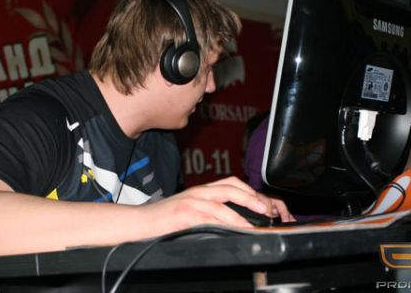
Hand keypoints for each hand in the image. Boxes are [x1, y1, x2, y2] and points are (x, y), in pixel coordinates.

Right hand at [140, 176, 293, 234]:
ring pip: (225, 195)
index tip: (268, 204)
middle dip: (254, 195)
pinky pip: (212, 213)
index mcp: (202, 191)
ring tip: (261, 215)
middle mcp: (199, 191)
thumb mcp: (191, 213)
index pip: (232, 183)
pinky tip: (241, 227)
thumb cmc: (165, 220)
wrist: (140, 222)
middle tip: (270, 208)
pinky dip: (230, 219)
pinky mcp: (186, 212)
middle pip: (232, 185)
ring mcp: (193, 200)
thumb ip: (210, 213)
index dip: (252, 191)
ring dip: (246, 204)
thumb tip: (235, 223)